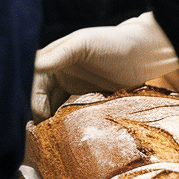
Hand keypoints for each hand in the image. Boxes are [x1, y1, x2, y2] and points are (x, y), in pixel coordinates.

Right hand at [31, 12, 178, 121]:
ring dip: (49, 120)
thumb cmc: (114, 42)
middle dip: (37, 113)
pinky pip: (70, 113)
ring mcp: (74, 86)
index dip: (31, 98)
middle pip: (39, 96)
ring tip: (49, 136)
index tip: (37, 116)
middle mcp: (60, 72)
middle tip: (38, 133)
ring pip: (53, 106)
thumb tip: (34, 67)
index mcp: (54, 57)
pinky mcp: (88, 99)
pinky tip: (65, 132)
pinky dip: (65, 123)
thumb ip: (58, 56)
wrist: (146, 52)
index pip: (33, 80)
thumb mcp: (83, 44)